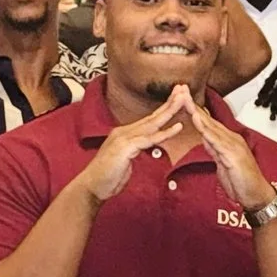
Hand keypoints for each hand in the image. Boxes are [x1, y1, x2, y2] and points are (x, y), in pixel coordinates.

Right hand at [75, 91, 190, 203]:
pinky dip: (165, 133)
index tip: (177, 97)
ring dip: (170, 110)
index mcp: (125, 134)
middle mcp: (124, 132)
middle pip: (152, 116)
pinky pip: (150, 139)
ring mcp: (124, 138)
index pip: (149, 119)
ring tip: (184, 99)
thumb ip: (134, 151)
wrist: (92, 187)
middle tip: (183, 88)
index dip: (164, 108)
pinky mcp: (125, 148)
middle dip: (169, 101)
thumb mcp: (125, 160)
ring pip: (153, 123)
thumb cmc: (108, 177)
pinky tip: (178, 127)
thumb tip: (142, 147)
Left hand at [180, 89, 271, 210]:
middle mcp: (230, 139)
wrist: (256, 196)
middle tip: (180, 88)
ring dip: (196, 112)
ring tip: (185, 99)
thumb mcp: (223, 164)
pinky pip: (216, 141)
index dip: (194, 110)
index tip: (182, 98)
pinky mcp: (233, 156)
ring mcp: (232, 146)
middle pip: (208, 119)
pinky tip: (197, 121)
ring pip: (211, 126)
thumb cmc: (242, 182)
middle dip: (193, 104)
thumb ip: (215, 150)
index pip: (208, 123)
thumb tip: (206, 139)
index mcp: (227, 141)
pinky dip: (206, 130)